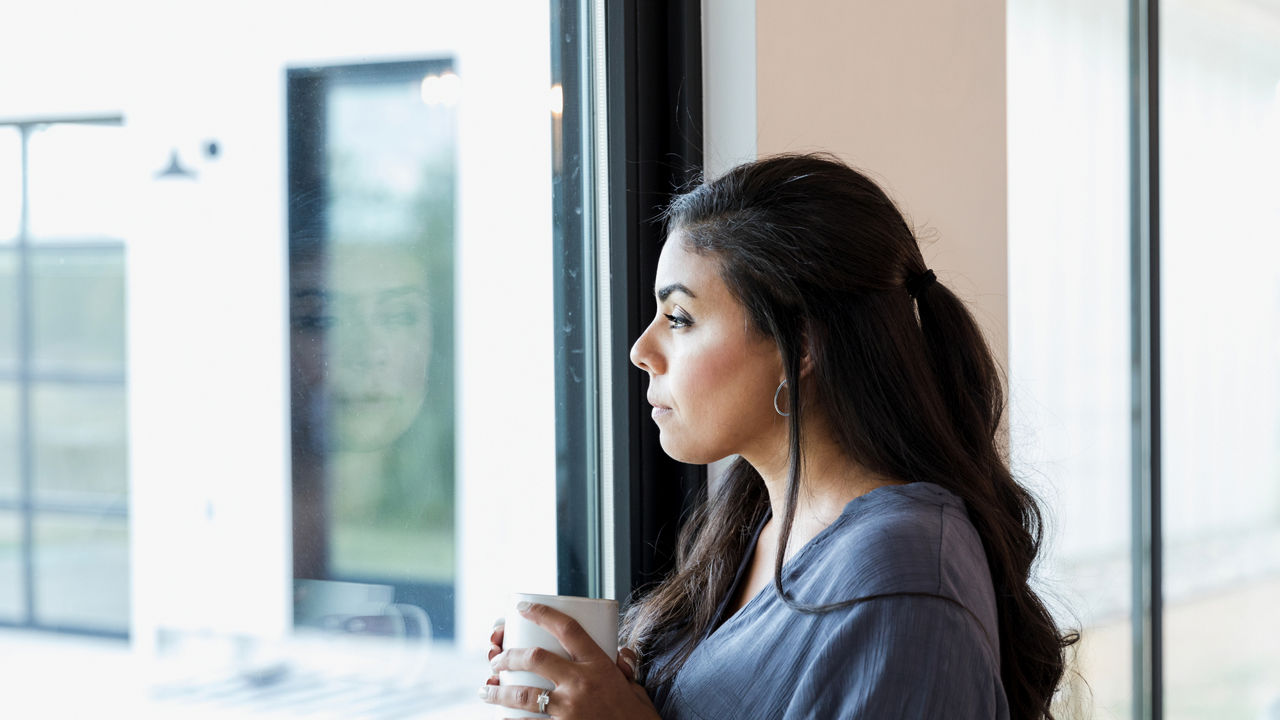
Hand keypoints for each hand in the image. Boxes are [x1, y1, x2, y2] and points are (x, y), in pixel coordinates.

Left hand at [480, 601, 658, 718]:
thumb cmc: (637, 716)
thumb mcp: (633, 685)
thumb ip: (622, 667)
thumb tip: (619, 652)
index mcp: (599, 665)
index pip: (567, 628)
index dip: (541, 613)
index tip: (522, 607)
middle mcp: (581, 683)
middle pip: (535, 658)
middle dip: (509, 656)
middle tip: (497, 659)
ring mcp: (569, 710)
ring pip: (523, 695)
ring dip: (498, 692)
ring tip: (486, 690)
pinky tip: (502, 717)